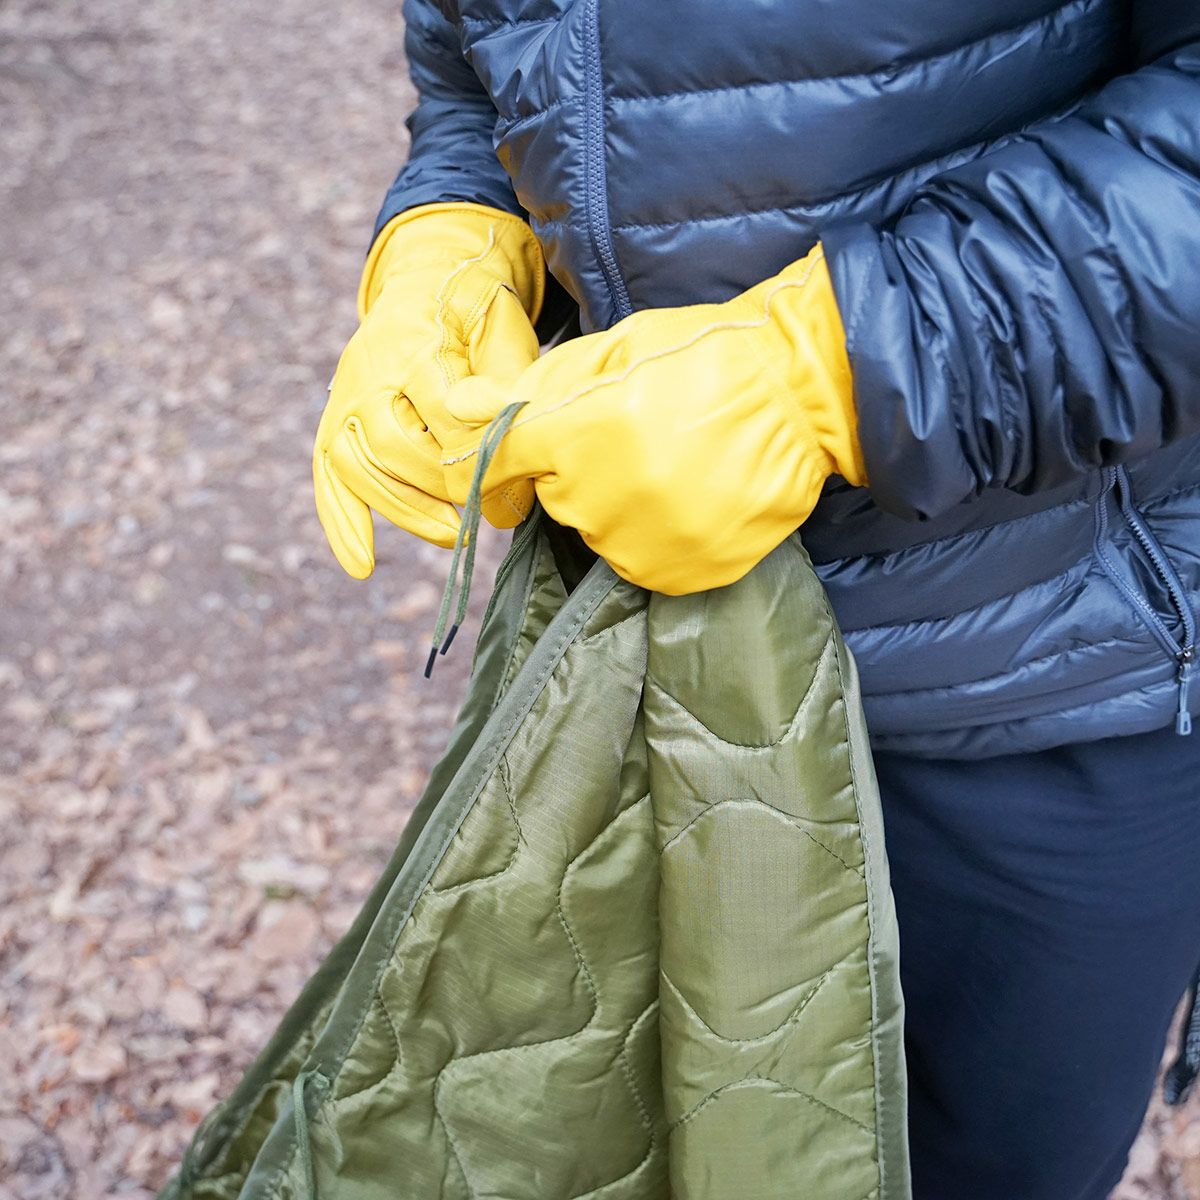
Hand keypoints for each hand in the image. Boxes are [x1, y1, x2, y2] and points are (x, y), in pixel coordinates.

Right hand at [313, 203, 544, 578]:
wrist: (428, 280)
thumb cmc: (476, 313)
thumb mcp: (505, 329)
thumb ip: (507, 380)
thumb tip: (509, 436)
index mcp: (417, 344)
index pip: (441, 406)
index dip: (475, 445)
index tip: (511, 472)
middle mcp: (369, 373)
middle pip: (393, 445)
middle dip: (440, 486)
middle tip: (485, 513)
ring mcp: (345, 400)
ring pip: (358, 467)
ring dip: (406, 511)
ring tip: (454, 537)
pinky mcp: (335, 424)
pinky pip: (327, 478)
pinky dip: (342, 524)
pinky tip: (362, 565)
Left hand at [440, 247, 864, 594]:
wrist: (800, 395)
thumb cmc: (703, 355)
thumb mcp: (613, 348)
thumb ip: (534, 385)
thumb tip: (461, 405)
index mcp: (575, 434)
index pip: (498, 466)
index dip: (498, 463)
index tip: (512, 462)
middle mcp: (601, 499)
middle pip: (556, 498)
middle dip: (579, 470)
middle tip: (636, 434)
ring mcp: (643, 544)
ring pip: (600, 532)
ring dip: (619, 505)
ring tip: (673, 463)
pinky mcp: (680, 574)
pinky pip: (641, 560)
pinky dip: (655, 536)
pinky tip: (691, 496)